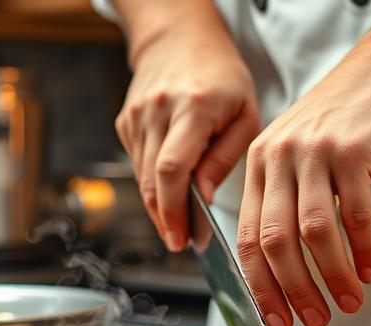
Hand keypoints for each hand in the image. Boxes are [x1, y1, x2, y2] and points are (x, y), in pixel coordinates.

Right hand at [115, 24, 259, 252]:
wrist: (179, 38)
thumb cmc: (222, 78)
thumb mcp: (244, 115)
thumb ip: (224, 158)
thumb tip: (205, 199)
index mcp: (193, 107)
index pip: (172, 169)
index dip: (174, 211)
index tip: (182, 239)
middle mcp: (158, 110)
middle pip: (151, 180)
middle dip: (165, 219)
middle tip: (180, 241)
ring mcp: (136, 116)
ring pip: (141, 177)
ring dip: (158, 206)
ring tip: (179, 223)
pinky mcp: (126, 122)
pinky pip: (137, 165)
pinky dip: (152, 184)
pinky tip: (170, 191)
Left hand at [236, 56, 370, 325]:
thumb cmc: (341, 126)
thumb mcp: (296, 156)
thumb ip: (283, 203)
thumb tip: (281, 274)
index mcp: (259, 166)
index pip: (248, 239)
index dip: (261, 288)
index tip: (278, 324)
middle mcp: (279, 159)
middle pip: (276, 242)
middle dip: (294, 291)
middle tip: (315, 321)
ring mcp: (315, 154)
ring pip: (315, 232)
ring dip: (333, 276)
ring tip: (349, 303)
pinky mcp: (353, 151)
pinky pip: (357, 213)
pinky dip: (364, 249)